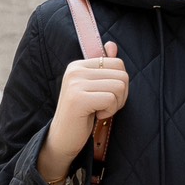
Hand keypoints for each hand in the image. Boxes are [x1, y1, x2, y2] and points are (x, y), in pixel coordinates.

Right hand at [37, 41, 128, 184]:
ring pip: (119, 86)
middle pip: (122, 74)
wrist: (62, 139)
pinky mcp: (78, 98)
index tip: (106, 96)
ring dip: (116, 104)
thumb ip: (103, 68)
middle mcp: (75, 70)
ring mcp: (75, 83)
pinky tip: (96, 116)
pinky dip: (109, 111)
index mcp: (78, 65)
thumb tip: (112, 45)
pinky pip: (111, 99)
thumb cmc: (81, 115)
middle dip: (121, 95)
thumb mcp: (94, 88)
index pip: (117, 63)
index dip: (120, 83)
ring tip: (100, 110)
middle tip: (105, 106)